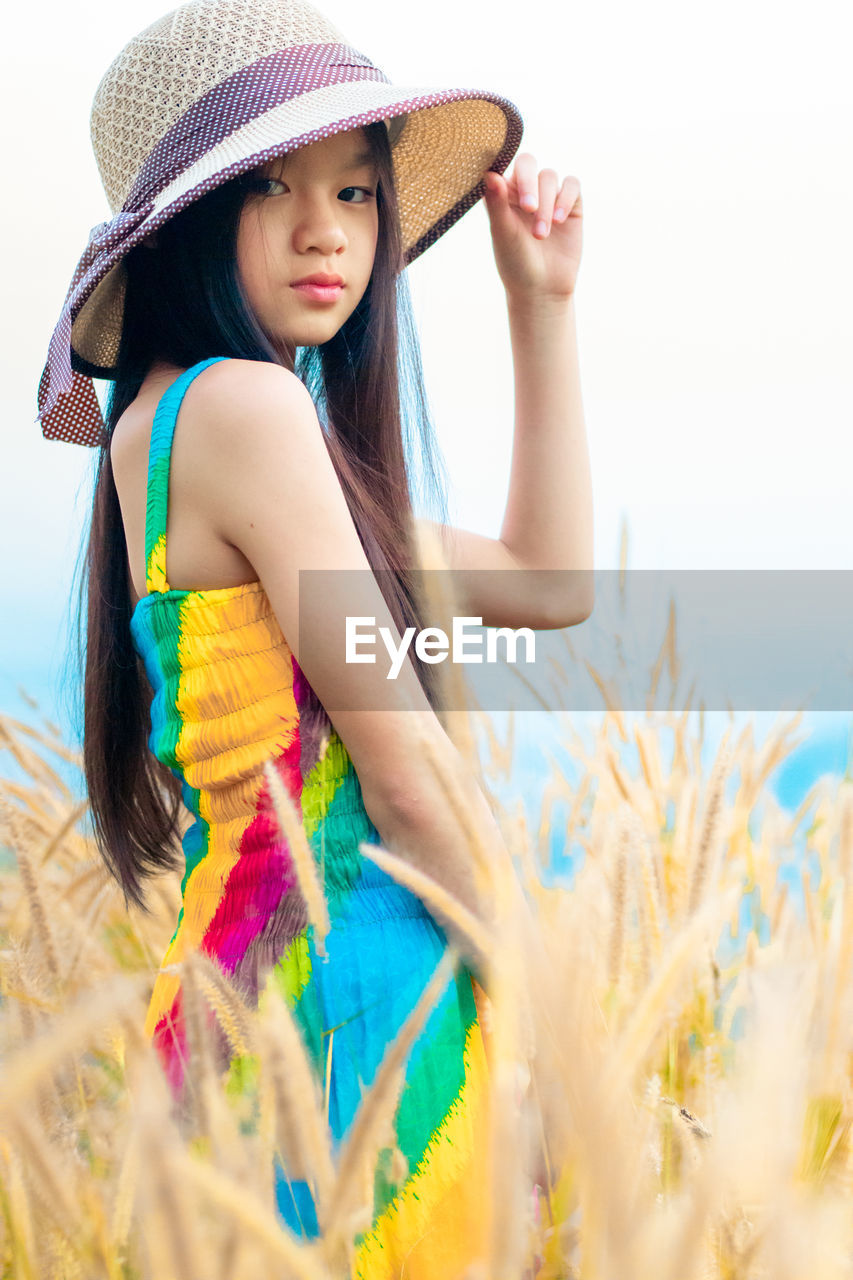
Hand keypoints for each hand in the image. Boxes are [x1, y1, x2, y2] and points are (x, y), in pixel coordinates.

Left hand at [482, 154, 581, 306]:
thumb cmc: (515, 263)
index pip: (504, 165)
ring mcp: (549, 195)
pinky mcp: (571, 204)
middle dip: (529, 184)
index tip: (510, 194)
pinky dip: (566, 199)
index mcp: (503, 193)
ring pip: (549, 177)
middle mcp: (525, 189)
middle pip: (528, 163)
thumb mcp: (503, 234)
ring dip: (547, 204)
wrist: (542, 289)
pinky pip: (572, 185)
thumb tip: (489, 173)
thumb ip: (496, 204)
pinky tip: (559, 220)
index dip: (507, 174)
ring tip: (540, 235)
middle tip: (529, 209)